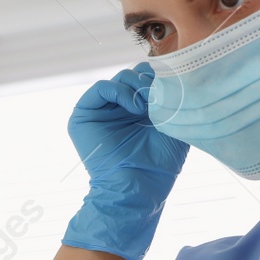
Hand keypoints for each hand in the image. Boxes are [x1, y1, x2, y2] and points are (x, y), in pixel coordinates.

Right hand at [61, 63, 188, 259]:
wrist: (139, 186)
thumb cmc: (158, 164)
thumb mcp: (175, 125)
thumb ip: (174, 101)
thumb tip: (172, 78)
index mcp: (139, 110)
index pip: (148, 78)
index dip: (160, 77)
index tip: (173, 89)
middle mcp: (119, 108)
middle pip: (134, 73)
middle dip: (149, 80)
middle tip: (160, 97)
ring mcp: (101, 110)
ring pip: (120, 77)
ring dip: (137, 86)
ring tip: (148, 106)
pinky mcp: (84, 114)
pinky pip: (101, 87)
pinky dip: (120, 91)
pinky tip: (134, 108)